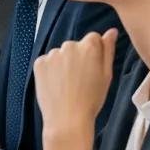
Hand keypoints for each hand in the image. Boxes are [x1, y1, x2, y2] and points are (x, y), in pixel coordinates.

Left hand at [34, 28, 118, 149]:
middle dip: (77, 57)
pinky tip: (55, 84)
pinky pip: (46, 61)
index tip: (92, 67)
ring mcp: (52, 54)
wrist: (67, 118)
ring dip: (63, 63)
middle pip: (75, 46)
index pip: (93, 38)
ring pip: (60, 54)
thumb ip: (108, 50)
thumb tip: (110, 32)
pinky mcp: (39, 63)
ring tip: (67, 84)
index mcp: (89, 47)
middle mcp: (69, 46)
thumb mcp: (107, 75)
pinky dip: (49, 69)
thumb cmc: (91, 99)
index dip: (93, 53)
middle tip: (79, 79)